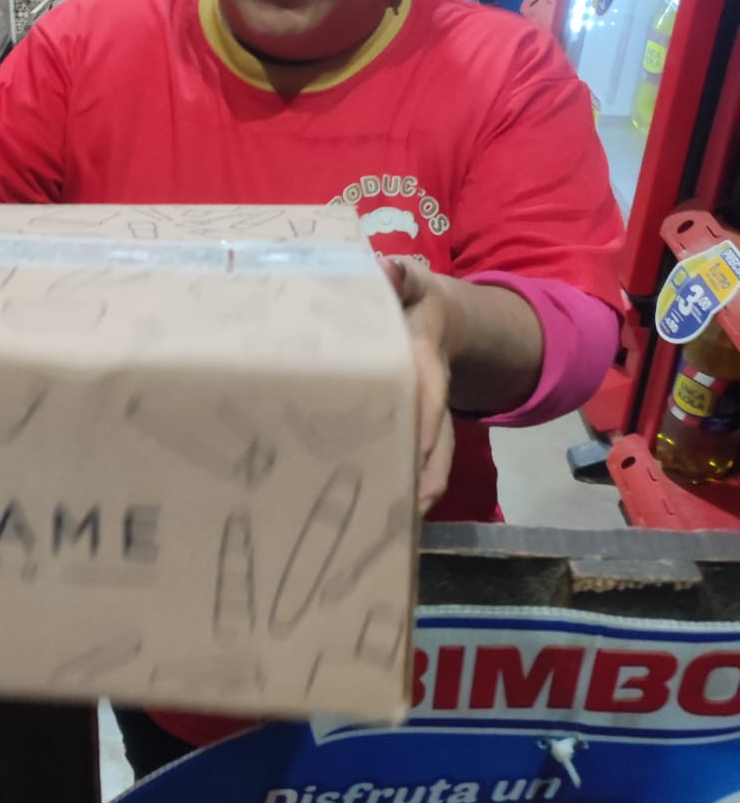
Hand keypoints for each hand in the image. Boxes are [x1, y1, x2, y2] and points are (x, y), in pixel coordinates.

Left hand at [380, 256, 455, 513]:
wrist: (435, 316)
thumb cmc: (412, 300)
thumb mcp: (410, 282)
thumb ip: (400, 276)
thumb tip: (386, 269)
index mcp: (424, 362)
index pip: (429, 397)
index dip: (425, 425)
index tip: (416, 453)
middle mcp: (427, 399)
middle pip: (433, 448)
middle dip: (421, 481)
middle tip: (403, 516)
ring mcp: (419, 419)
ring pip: (425, 464)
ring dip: (408, 496)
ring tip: (386, 533)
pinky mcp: (404, 429)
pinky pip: (404, 462)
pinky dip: (393, 488)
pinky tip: (368, 517)